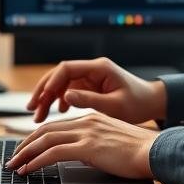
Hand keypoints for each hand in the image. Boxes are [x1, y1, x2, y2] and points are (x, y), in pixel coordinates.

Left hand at [5, 112, 157, 179]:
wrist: (154, 151)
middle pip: (47, 130)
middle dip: (26, 144)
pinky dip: (37, 160)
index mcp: (92, 118)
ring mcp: (86, 132)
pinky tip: (29, 169)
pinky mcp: (87, 147)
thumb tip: (80, 155)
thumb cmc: (139, 152)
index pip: (57, 126)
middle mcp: (87, 121)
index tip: (27, 147)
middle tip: (15, 157)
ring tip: (15, 165)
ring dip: (26, 152)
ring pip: (45, 139)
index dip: (38, 137)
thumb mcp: (112, 142)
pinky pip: (53, 152)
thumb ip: (94, 144)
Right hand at [26, 57, 166, 123]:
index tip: (41, 99)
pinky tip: (57, 113)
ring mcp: (91, 77)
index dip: (51, 83)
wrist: (151, 103)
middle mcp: (93, 69)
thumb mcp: (114, 106)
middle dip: (44, 90)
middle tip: (32, 109)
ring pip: (62, 84)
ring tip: (38, 115)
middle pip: (60, 75)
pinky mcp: (91, 86)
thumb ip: (90, 100)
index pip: (66, 69)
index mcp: (99, 68)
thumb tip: (66, 98)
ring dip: (49, 97)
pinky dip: (60, 100)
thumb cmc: (137, 103)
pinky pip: (69, 90)